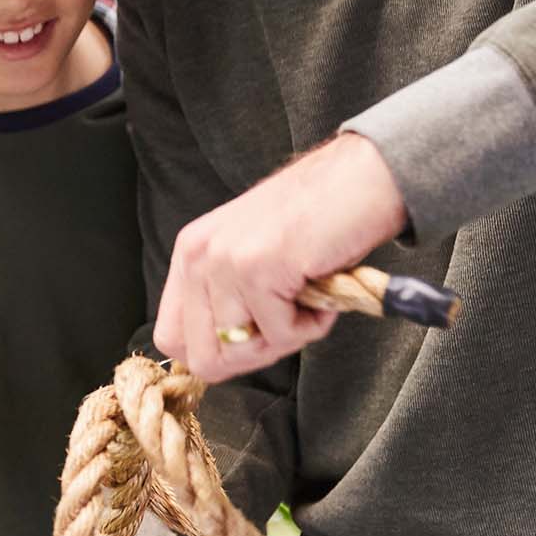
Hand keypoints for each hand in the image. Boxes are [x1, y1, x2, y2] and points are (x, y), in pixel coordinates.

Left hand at [155, 132, 408, 381]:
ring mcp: (225, 261)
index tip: (255, 340)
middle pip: (203, 357)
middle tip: (289, 323)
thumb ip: (226, 299)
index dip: (214, 355)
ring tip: (309, 299)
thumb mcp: (253, 254)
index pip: (172, 338)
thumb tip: (220, 357)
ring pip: (240, 351)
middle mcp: (198, 254)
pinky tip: (323, 289)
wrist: (364, 178)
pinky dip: (312, 325)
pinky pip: (281, 335)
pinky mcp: (258, 268)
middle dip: (253, 356)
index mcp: (191, 253)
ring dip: (286, 338)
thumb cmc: (319, 219)